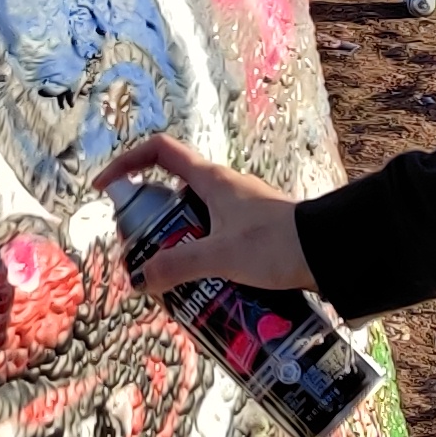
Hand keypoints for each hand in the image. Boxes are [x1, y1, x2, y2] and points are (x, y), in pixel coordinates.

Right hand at [95, 134, 312, 294]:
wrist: (329, 252)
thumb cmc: (276, 243)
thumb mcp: (220, 256)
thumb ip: (177, 266)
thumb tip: (139, 279)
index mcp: (210, 179)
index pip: (159, 151)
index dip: (127, 163)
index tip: (106, 189)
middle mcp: (224, 187)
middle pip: (172, 191)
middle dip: (150, 221)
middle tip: (141, 252)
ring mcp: (240, 208)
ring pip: (194, 219)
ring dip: (177, 243)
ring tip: (169, 278)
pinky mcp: (255, 231)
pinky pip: (215, 237)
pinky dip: (201, 256)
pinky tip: (202, 285)